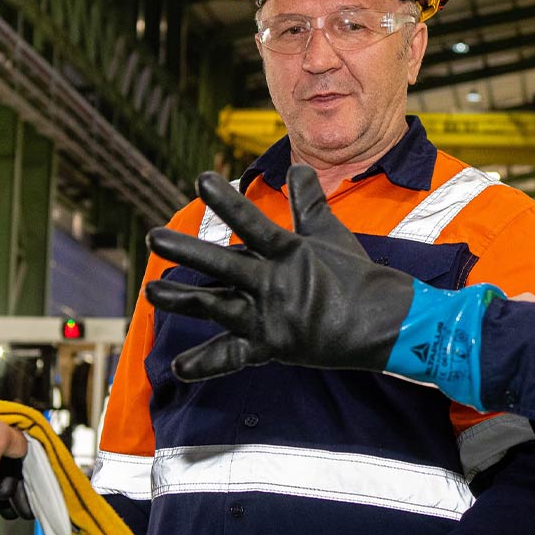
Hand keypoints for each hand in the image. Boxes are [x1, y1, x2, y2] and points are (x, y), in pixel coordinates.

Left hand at [144, 165, 413, 380]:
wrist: (384, 322)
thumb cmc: (357, 275)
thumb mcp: (331, 233)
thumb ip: (308, 201)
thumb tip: (299, 166)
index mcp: (289, 253)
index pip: (252, 222)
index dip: (227, 202)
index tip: (200, 179)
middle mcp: (274, 284)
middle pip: (222, 265)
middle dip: (186, 252)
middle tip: (153, 237)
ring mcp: (271, 317)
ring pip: (216, 307)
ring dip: (182, 300)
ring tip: (150, 293)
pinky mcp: (272, 347)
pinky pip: (233, 358)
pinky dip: (205, 364)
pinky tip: (177, 368)